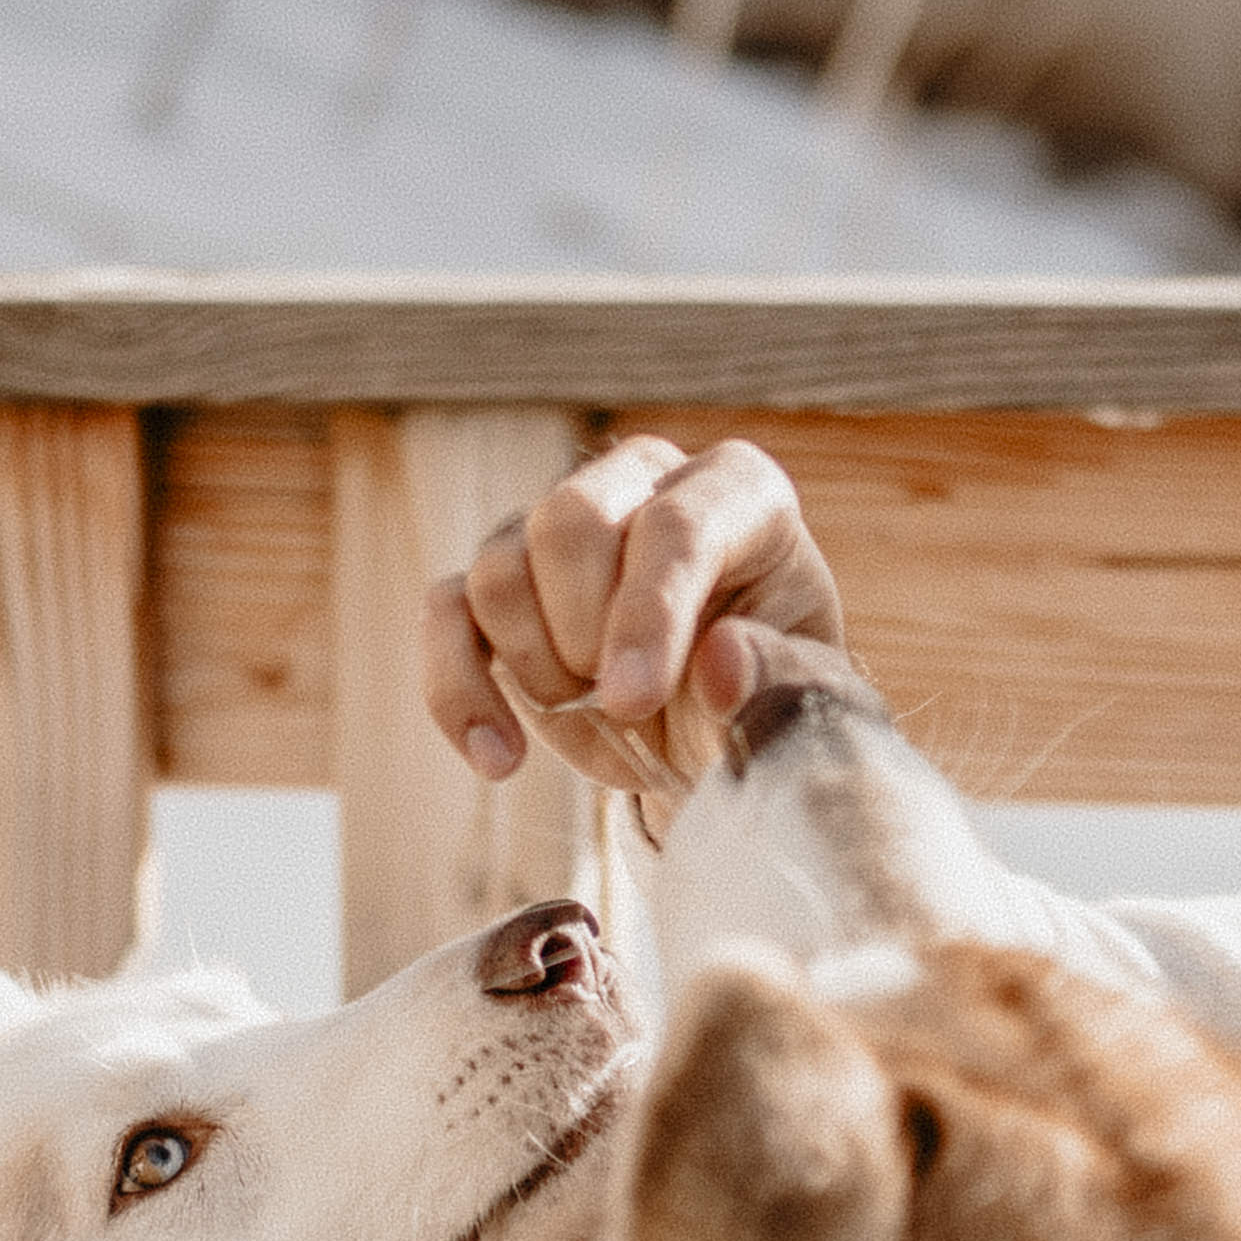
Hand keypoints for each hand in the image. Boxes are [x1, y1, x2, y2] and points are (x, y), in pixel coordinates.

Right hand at [426, 434, 848, 802]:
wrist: (714, 733)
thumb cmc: (767, 698)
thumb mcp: (796, 701)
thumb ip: (777, 681)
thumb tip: (721, 661)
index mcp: (737, 492)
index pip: (676, 525)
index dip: (645, 615)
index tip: (631, 703)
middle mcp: (642, 481)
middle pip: (566, 521)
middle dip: (582, 635)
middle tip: (625, 708)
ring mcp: (558, 522)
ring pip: (499, 567)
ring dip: (534, 666)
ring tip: (591, 714)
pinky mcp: (499, 576)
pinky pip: (445, 612)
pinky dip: (458, 691)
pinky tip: (498, 758)